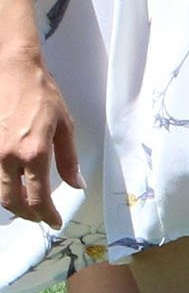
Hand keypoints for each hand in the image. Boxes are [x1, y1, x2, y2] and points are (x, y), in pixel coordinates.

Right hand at [0, 53, 78, 226]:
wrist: (14, 71)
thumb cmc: (43, 95)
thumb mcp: (65, 127)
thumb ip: (69, 160)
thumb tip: (77, 185)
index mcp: (33, 153)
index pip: (38, 198)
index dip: (47, 215)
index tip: (54, 221)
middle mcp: (8, 156)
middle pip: (12, 201)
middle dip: (27, 215)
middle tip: (40, 217)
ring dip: (13, 203)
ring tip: (28, 206)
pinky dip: (3, 186)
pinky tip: (13, 186)